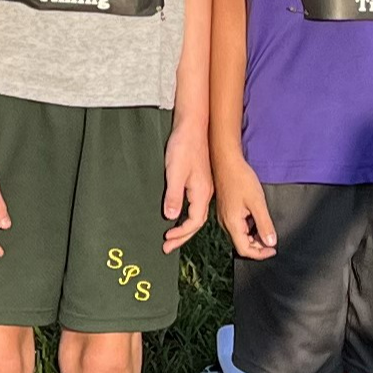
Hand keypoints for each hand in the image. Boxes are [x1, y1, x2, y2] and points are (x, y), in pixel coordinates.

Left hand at [160, 112, 215, 252]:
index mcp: (202, 193)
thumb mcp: (175, 172)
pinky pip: (195, 205)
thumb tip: (170, 217)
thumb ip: (173, 196)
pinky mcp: (199, 181)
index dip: (181, 234)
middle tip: (167, 246)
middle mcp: (206, 193)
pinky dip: (186, 215)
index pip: (194, 222)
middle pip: (197, 222)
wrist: (192, 126)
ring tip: (171, 236)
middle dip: (182, 236)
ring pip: (196, 214)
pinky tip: (178, 215)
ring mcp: (204, 187)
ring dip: (184, 227)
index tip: (166, 240)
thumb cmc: (184, 146)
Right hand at [216, 160, 277, 263]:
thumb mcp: (257, 202)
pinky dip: (249, 227)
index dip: (260, 254)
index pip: (245, 250)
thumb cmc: (240, 179)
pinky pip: (238, 225)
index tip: (273, 250)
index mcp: (232, 224)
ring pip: (240, 235)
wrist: (226, 162)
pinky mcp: (225, 210)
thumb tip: (271, 242)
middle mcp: (225, 223)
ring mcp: (224, 217)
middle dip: (258, 246)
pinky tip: (256, 218)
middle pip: (242, 244)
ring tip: (266, 228)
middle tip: (272, 239)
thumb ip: (264, 224)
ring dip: (254, 236)